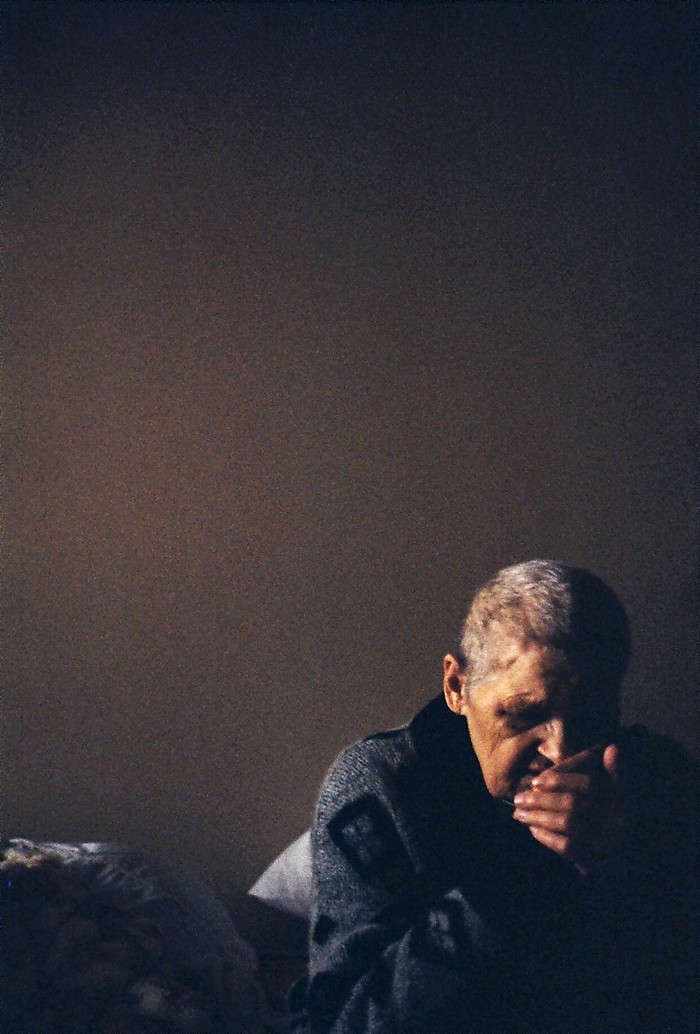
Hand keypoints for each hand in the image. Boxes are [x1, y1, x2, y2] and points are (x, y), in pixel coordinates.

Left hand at [512, 745, 629, 871]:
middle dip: (541, 799)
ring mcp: (606, 843)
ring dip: (538, 816)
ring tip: (519, 812)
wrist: (625, 860)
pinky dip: (546, 836)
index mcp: (623, 799)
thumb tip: (611, 748)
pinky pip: (566, 847)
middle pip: (572, 804)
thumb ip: (613, 771)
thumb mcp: (620, 793)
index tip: (536, 781)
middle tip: (519, 797)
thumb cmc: (614, 818)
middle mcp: (618, 821)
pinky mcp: (594, 862)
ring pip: (566, 824)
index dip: (560, 780)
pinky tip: (533, 829)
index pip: (588, 785)